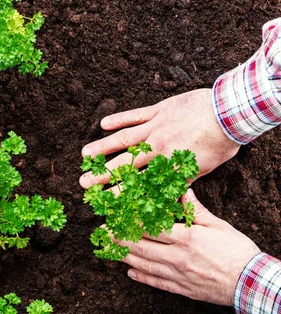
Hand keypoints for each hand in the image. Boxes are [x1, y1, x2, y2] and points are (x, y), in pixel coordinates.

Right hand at [79, 89, 239, 188]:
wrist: (230, 112)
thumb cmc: (220, 142)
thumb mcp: (203, 168)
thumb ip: (181, 178)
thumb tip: (166, 193)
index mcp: (168, 165)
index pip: (138, 184)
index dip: (120, 194)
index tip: (105, 203)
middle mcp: (157, 147)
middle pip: (124, 164)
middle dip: (102, 175)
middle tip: (84, 183)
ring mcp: (155, 127)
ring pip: (123, 139)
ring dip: (102, 147)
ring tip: (84, 155)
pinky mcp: (159, 110)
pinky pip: (134, 115)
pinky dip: (119, 119)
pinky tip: (103, 124)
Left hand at [119, 189, 259, 305]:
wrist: (252, 283)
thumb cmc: (237, 251)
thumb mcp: (218, 225)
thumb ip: (195, 210)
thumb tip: (182, 191)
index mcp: (186, 238)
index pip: (151, 228)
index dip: (131, 222)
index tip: (116, 215)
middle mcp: (177, 257)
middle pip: (140, 246)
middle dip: (119, 238)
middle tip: (102, 232)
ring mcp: (178, 274)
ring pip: (144, 264)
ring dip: (124, 256)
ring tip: (109, 249)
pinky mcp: (181, 289)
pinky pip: (156, 282)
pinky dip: (141, 277)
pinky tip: (129, 271)